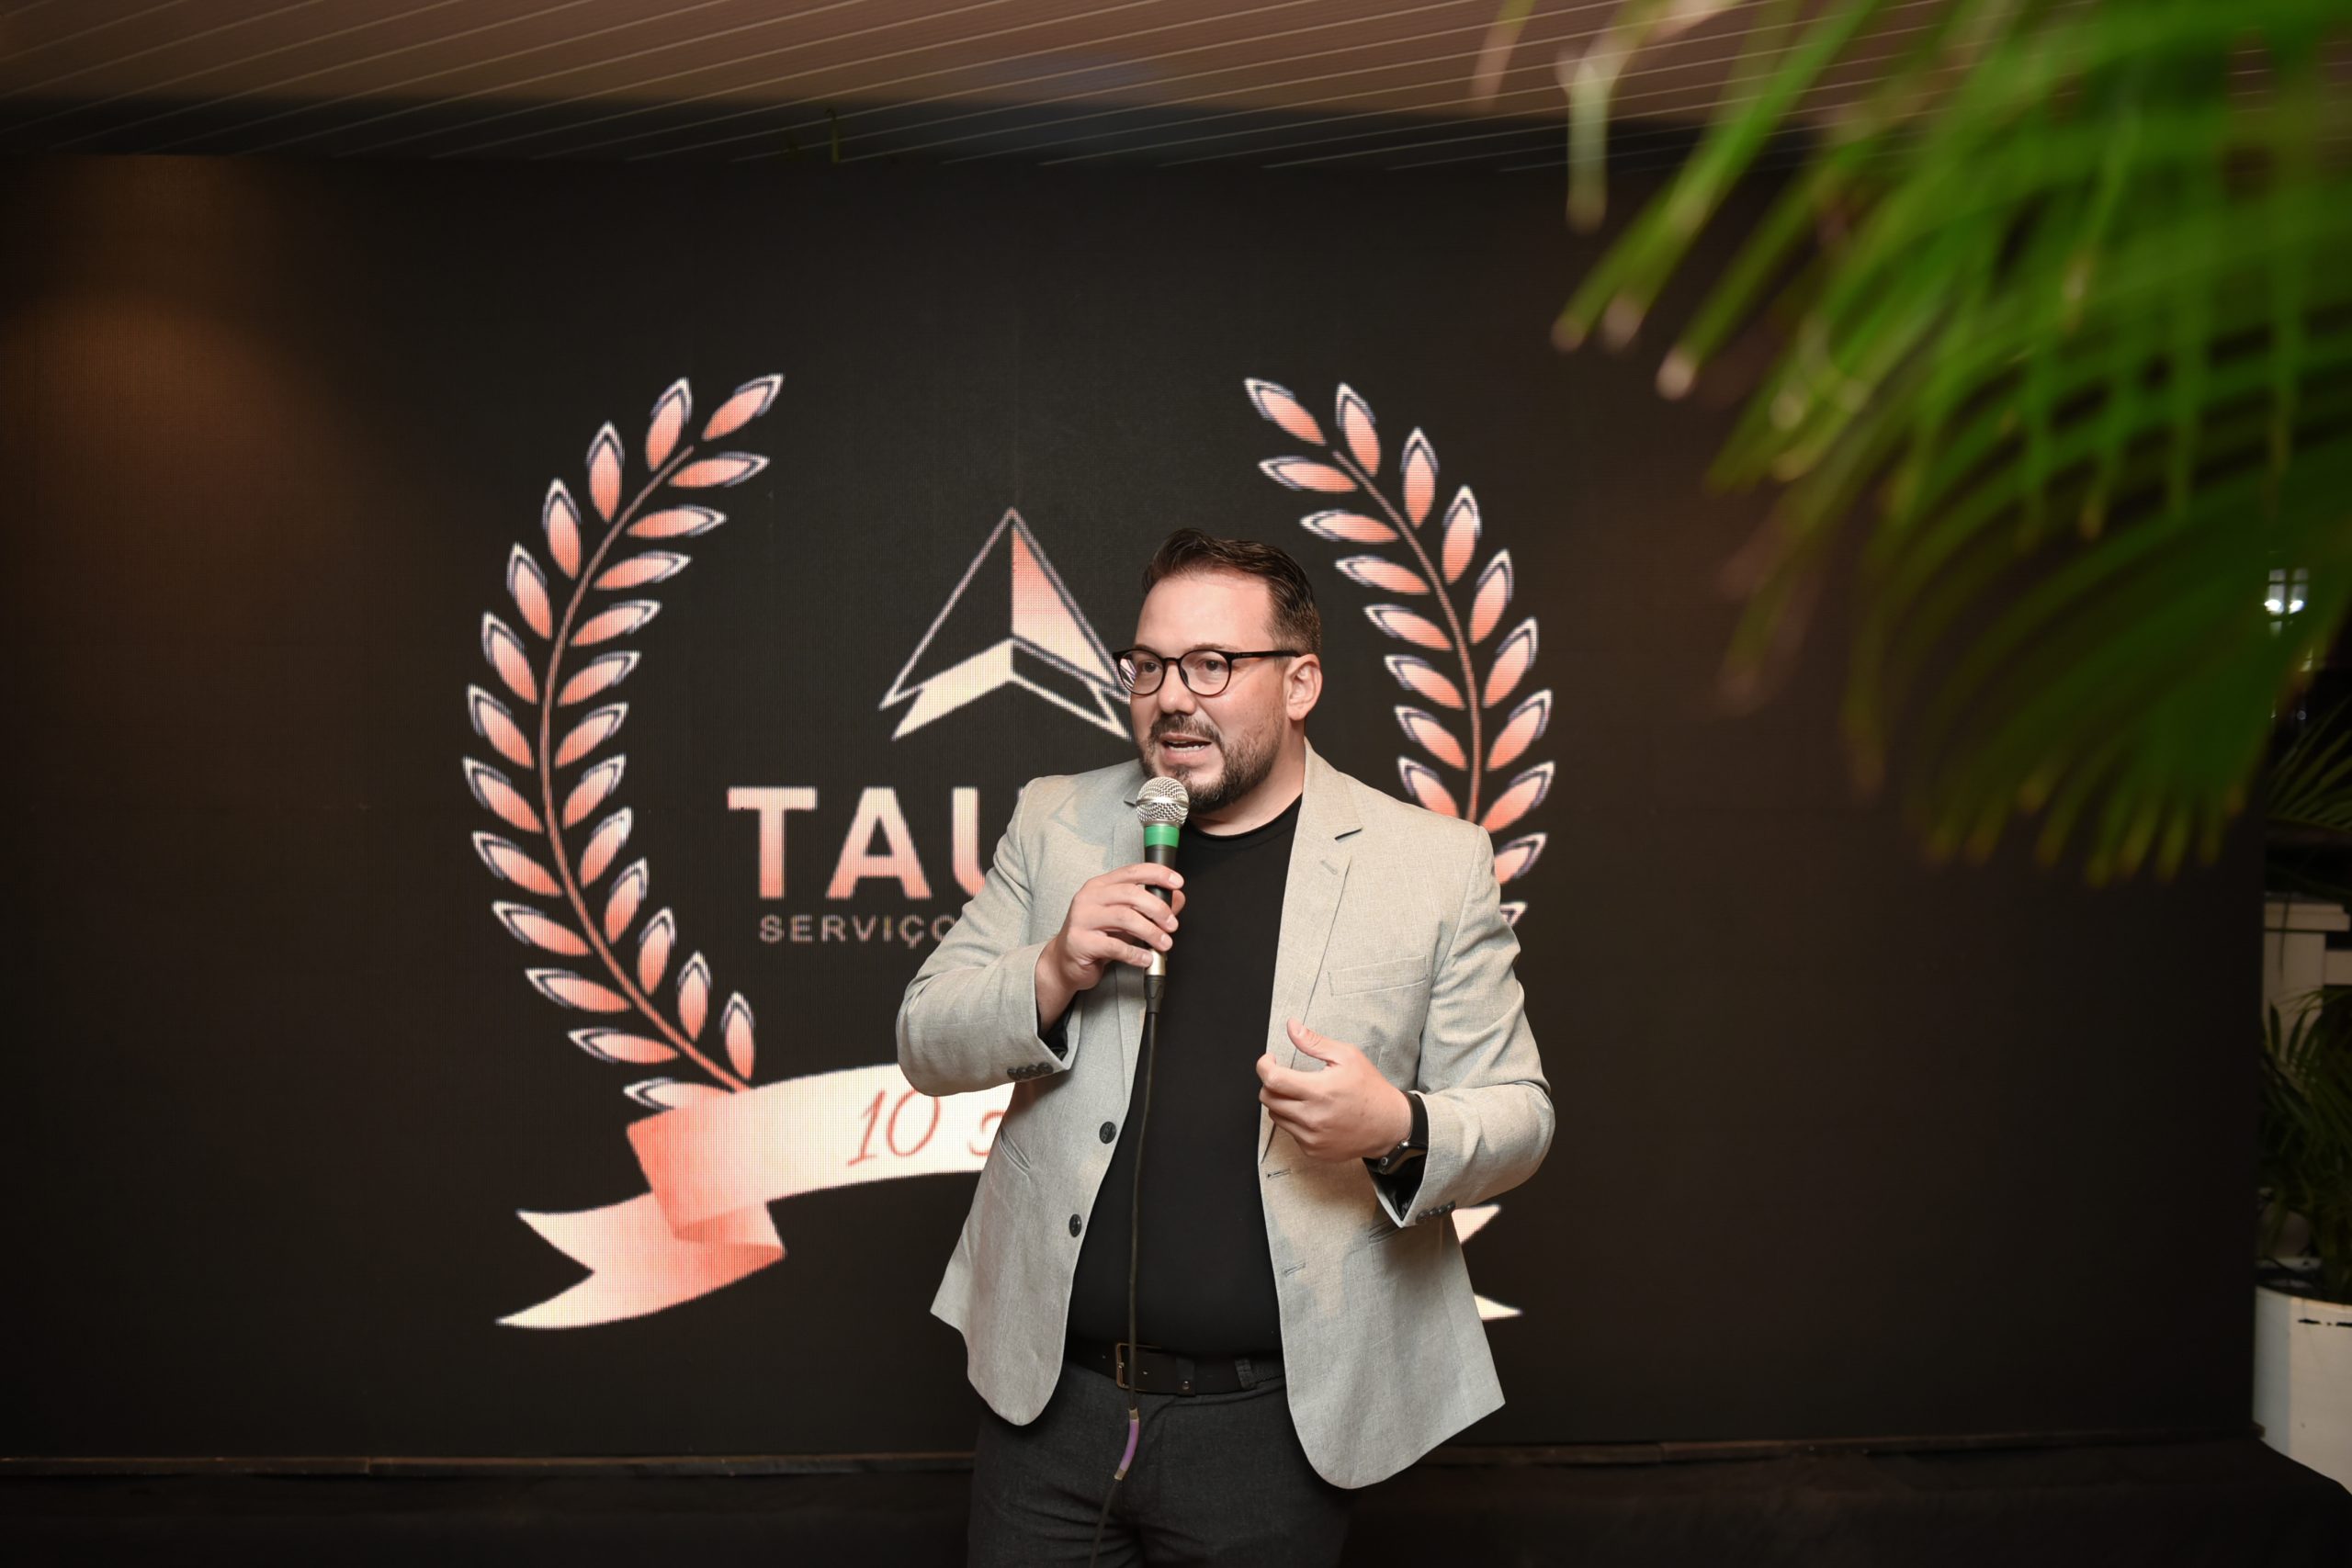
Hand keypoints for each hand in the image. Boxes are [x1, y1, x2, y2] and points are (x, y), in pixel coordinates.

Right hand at [1035, 863, 1186, 1023]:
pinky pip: (1115, 946)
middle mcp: (1089, 897)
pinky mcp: (1081, 942)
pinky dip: (1135, 954)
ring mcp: (1082, 919)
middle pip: (1130, 893)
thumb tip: (1177, 898)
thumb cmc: (1096, 938)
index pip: (1132, 871)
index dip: (1157, 874)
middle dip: (1157, 909)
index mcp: (1100, 886)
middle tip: (1172, 924)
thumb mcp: (1125, 920)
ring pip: (1124, 917)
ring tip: (1163, 943)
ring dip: (1150, 932)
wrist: (1065, 962)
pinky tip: (1145, 958)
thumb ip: (1150, 908)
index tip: (1177, 882)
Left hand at [1257, 1020, 1412, 1161]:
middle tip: (1285, 1075)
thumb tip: (1291, 1027)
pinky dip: (1294, 1120)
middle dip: (1271, 1082)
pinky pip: (1290, 1132)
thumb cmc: (1370, 1089)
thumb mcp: (1347, 1056)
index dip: (1264, 1066)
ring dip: (1280, 1101)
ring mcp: (1311, 1138)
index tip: (1269, 1060)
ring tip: (1300, 1094)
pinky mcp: (1313, 1151)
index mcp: (1319, 1091)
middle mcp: (1312, 1118)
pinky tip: (1311, 1112)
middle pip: (1268, 1098)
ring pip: (1275, 1116)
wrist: (1389, 1125)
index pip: (1273, 1079)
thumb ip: (1314, 1042)